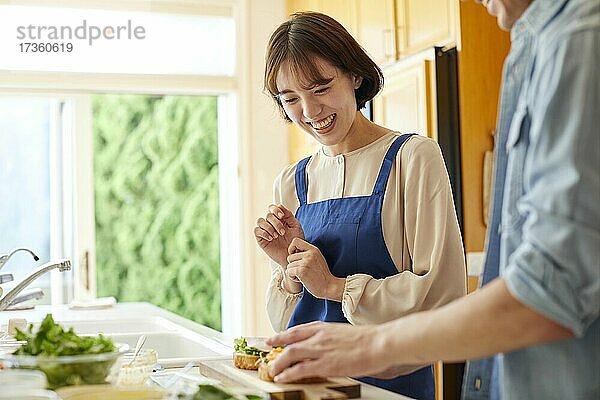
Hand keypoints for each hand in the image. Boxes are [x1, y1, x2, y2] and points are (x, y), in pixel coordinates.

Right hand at [254, 205, 303, 291]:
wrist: (293, 256)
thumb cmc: (295, 242)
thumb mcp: (295, 226)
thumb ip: (289, 215)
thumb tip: (279, 205)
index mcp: (279, 219)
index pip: (273, 208)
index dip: (276, 210)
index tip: (282, 216)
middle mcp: (271, 224)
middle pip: (268, 215)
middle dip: (275, 222)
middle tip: (282, 232)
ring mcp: (265, 231)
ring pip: (260, 221)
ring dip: (269, 227)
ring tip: (276, 236)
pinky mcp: (261, 239)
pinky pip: (257, 231)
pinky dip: (263, 233)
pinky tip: (271, 238)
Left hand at [265, 321, 386, 382]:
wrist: (379, 343)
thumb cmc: (368, 339)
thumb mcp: (344, 333)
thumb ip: (331, 338)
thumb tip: (326, 345)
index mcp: (325, 327)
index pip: (299, 329)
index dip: (284, 333)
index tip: (276, 337)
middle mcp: (319, 336)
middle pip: (290, 339)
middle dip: (276, 344)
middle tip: (268, 350)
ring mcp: (320, 349)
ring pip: (291, 354)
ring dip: (279, 363)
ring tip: (273, 370)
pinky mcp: (325, 364)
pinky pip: (300, 369)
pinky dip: (288, 374)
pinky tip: (282, 378)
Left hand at [286, 238, 344, 300]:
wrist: (329, 286)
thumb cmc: (321, 275)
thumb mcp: (317, 259)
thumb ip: (307, 253)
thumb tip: (291, 251)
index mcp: (313, 249)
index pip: (295, 241)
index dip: (291, 248)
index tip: (295, 257)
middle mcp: (309, 254)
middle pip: (290, 257)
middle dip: (293, 266)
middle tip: (303, 271)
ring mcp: (305, 262)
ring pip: (289, 266)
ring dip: (294, 273)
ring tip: (304, 276)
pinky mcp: (301, 271)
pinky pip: (288, 272)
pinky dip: (293, 278)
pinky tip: (302, 280)